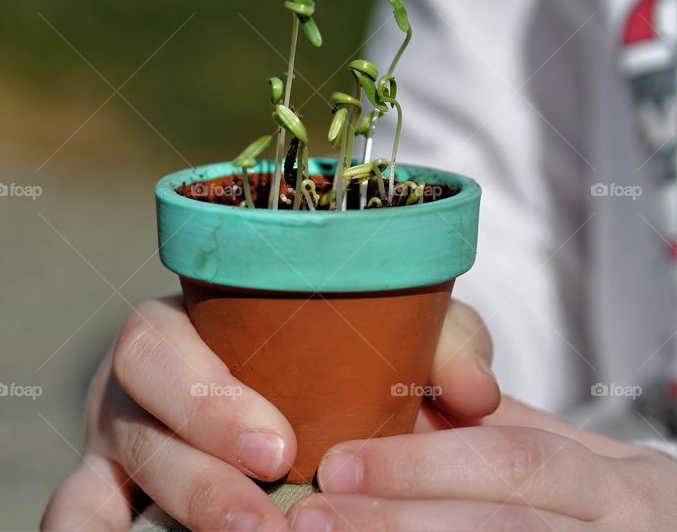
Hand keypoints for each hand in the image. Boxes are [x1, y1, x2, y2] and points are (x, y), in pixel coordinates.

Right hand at [41, 297, 500, 530]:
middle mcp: (140, 387)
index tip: (278, 448)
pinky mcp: (106, 492)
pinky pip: (74, 510)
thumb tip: (476, 395)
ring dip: (172, 506)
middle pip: (131, 412)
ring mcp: (117, 445)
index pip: (159, 341)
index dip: (204, 396)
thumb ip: (431, 346)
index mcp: (188, 330)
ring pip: (96, 474)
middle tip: (262, 516)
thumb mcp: (380, 343)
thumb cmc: (332, 364)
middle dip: (193, 469)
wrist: (289, 397)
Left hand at [288, 397, 676, 530]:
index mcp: (611, 482)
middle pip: (506, 527)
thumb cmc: (603, 508)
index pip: (511, 460)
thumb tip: (383, 408)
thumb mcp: (566, 458)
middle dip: (401, 521)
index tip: (337, 464)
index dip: (418, 463)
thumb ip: (486, 435)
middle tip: (315, 517)